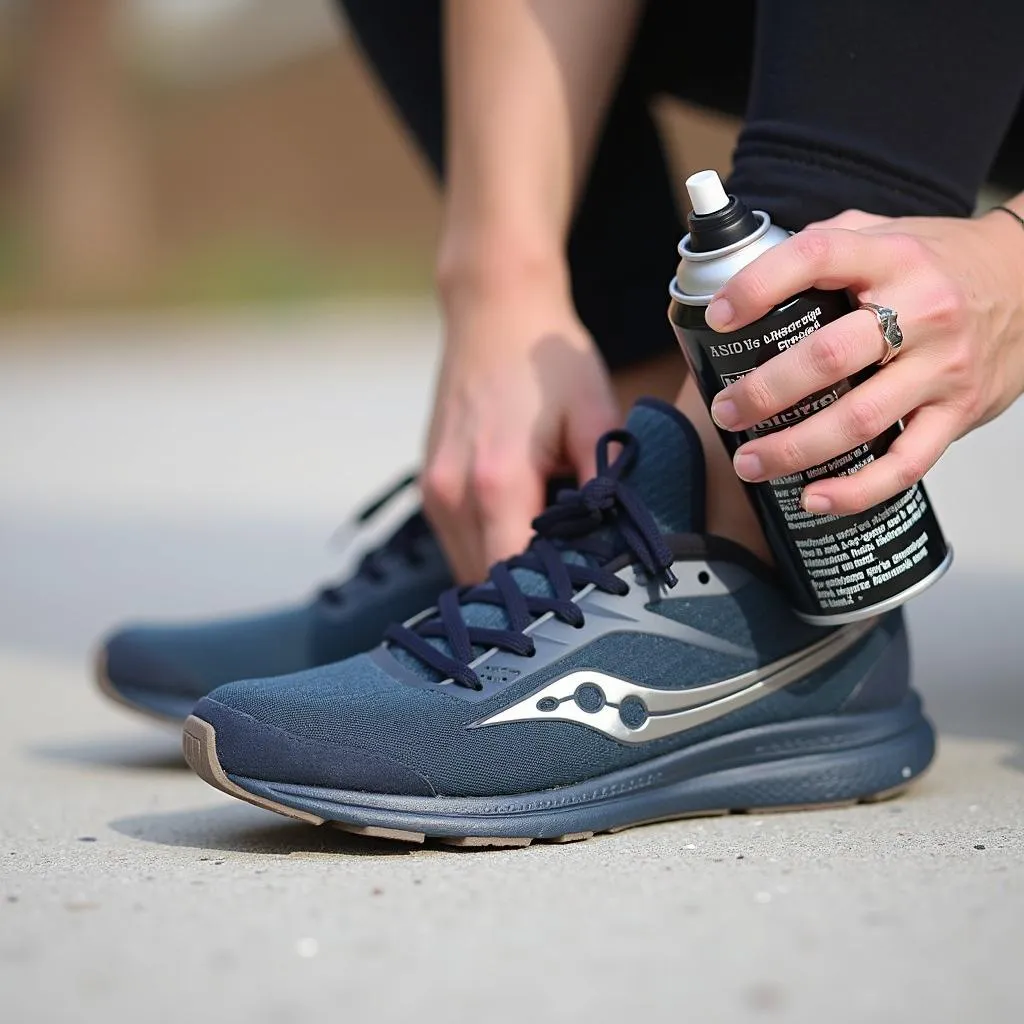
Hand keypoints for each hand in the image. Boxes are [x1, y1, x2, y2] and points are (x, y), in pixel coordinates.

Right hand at [423, 258, 617, 581]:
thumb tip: (615, 545)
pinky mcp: (428, 482)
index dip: (542, 600)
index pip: (510, 576)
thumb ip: (604, 486)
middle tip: (569, 594)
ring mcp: (433, 489)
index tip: (575, 608)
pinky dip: (484, 548)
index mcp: (497, 482)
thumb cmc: (547, 362)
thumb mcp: (594, 416)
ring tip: (547, 564)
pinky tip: (519, 533)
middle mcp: (453, 493)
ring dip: (501, 573)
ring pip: (464, 566)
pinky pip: (455, 540)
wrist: (493, 311)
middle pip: (483, 581)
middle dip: (524, 593)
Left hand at [705, 207, 1023, 514]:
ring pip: (860, 418)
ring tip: (750, 461)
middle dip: (765, 391)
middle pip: (830, 357)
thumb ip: (827, 245)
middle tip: (725, 411)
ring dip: (795, 448)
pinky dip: (857, 489)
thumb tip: (746, 273)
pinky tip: (814, 497)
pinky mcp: (959, 412)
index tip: (719, 317)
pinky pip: (906, 462)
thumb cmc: (943, 263)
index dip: (759, 286)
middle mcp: (922, 310)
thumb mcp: (888, 234)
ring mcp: (943, 366)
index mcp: (892, 256)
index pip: (817, 257)